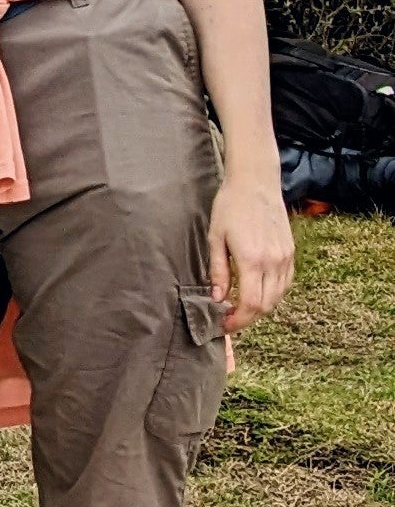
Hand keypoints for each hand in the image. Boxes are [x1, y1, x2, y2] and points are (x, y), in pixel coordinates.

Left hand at [208, 170, 292, 334]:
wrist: (255, 182)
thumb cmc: (230, 206)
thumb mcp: (215, 238)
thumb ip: (217, 271)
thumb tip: (217, 298)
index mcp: (252, 260)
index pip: (250, 304)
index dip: (238, 321)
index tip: (225, 324)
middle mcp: (273, 261)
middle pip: (266, 305)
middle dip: (247, 318)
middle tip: (230, 318)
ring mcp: (285, 257)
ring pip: (278, 296)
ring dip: (261, 307)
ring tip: (241, 305)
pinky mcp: (290, 251)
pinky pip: (285, 282)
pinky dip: (273, 293)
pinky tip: (258, 290)